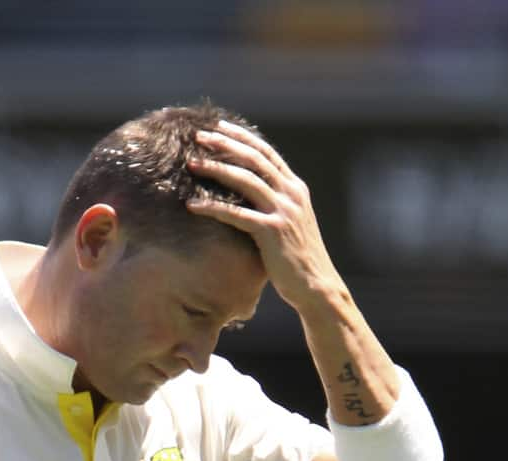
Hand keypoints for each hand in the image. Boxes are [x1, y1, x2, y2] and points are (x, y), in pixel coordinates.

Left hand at [185, 119, 341, 312]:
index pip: (266, 153)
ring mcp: (283, 211)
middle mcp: (291, 194)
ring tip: (191, 163)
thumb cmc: (298, 261)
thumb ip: (275, 206)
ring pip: (245, 179)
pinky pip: (237, 215)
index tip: (219, 127)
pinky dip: (213, 208)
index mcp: (295, 188)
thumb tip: (252, 198)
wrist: (316, 285)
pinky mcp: (272, 232)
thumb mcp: (290, 225)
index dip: (242, 137)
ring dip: (216, 168)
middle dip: (225, 144)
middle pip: (254, 159)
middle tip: (199, 136)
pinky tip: (192, 205)